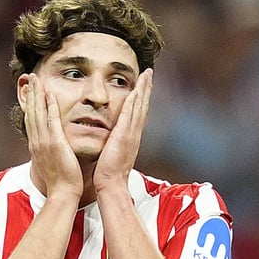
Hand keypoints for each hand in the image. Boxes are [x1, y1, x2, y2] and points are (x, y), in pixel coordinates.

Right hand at [24, 73, 82, 197]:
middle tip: (29, 77)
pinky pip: (51, 120)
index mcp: (36, 145)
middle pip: (30, 112)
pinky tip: (49, 94)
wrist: (62, 193)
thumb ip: (52, 151)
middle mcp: (36, 141)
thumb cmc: (61, 181)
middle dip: (29, 94)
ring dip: (36, 94)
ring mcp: (43, 141)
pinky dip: (49, 106)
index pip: (31, 120)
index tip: (29, 90)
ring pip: (37, 112)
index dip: (29, 104)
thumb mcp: (52, 162)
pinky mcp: (54, 142)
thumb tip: (54, 146)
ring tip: (35, 79)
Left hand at [93, 68, 152, 191]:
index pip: (137, 113)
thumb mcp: (113, 155)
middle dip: (146, 88)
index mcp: (130, 137)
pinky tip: (135, 90)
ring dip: (143, 90)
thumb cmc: (109, 174)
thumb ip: (114, 145)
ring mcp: (131, 135)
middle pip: (142, 106)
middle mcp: (134, 134)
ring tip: (146, 75)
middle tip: (149, 73)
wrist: (111, 185)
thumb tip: (111, 140)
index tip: (143, 84)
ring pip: (139, 107)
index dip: (141, 98)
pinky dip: (134, 102)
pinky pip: (130, 115)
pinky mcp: (124, 137)